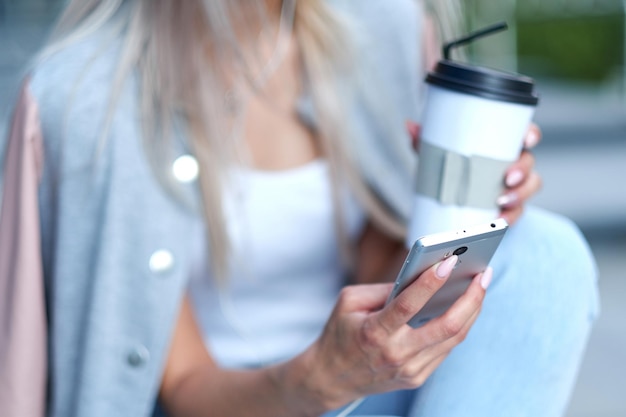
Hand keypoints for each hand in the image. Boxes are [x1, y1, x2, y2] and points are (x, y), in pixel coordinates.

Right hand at [302, 256, 491, 409]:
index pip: (408, 305)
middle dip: (471, 298)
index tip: (448, 261)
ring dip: (472, 309)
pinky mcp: (418, 377)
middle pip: (446, 327)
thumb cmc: (341, 332)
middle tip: (483, 274)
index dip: (430, 282)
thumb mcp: (350, 301)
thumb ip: (385, 288)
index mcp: (374, 332)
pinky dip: (459, 325)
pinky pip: (446, 348)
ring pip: (454, 338)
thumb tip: (422, 275)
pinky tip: (465, 307)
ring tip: (480, 286)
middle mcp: (396, 354)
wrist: (332, 377)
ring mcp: (410, 370)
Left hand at [406, 121, 542, 225]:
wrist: (443, 196)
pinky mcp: (508, 206)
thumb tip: (411, 126)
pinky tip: (501, 220)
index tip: (527, 139)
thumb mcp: (437, 154)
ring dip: (520, 195)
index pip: (525, 134)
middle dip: (523, 171)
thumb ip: (426, 141)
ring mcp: (513, 185)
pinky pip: (517, 211)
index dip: (531, 134)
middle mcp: (512, 163)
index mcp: (502, 144)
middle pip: (529, 163)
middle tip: (506, 179)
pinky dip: (511, 216)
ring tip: (502, 201)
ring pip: (529, 187)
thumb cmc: (449, 166)